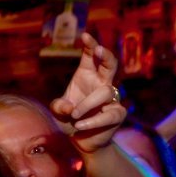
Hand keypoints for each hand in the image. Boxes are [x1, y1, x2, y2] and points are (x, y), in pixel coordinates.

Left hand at [49, 33, 126, 153]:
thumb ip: (59, 106)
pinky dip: (92, 121)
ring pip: (105, 92)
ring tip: (73, 115)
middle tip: (98, 51)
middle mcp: (101, 83)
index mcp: (87, 76)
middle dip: (105, 55)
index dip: (90, 45)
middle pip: (110, 64)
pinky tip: (79, 126)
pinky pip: (109, 114)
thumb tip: (69, 108)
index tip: (84, 36)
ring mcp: (111, 98)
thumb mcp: (58, 111)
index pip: (90, 56)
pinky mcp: (117, 114)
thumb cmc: (69, 119)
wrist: (80, 140)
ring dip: (87, 104)